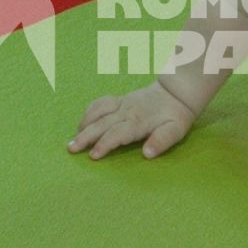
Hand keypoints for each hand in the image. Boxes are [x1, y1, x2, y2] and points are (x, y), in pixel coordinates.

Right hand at [67, 81, 195, 159]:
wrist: (176, 92)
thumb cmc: (176, 116)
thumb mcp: (175, 131)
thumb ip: (162, 141)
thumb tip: (147, 153)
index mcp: (139, 121)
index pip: (118, 133)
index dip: (105, 144)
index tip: (93, 155)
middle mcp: (127, 111)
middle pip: (102, 123)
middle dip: (86, 136)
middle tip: (71, 148)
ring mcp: (121, 104)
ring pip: (98, 112)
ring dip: (84, 124)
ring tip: (73, 138)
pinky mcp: (119, 100)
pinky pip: (100, 103)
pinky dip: (89, 112)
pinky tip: (82, 123)